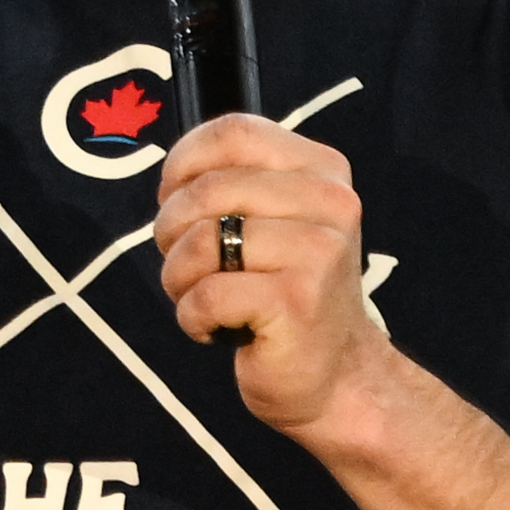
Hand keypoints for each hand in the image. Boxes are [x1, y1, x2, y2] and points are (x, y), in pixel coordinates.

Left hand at [152, 112, 392, 435]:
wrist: (339, 378)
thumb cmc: (289, 295)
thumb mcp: (276, 223)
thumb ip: (237, 186)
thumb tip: (172, 176)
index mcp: (323, 170)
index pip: (234, 131)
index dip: (184, 161)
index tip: (172, 198)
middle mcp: (331, 202)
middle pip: (207, 188)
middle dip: (170, 230)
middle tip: (183, 265)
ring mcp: (318, 251)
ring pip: (201, 241)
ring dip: (177, 277)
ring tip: (198, 298)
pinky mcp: (297, 300)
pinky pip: (205, 294)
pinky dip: (192, 317)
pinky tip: (215, 329)